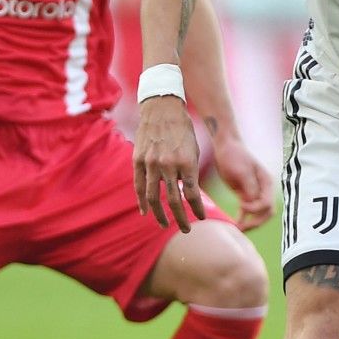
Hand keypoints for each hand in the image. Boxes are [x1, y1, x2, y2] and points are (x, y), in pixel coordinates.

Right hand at [134, 95, 205, 230]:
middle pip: (175, 200)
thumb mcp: (193, 150)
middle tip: (186, 230)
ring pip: (154, 197)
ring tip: (164, 225)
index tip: (200, 219)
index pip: (193, 194)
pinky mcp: (138, 161)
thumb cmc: (182, 131)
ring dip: (160, 215)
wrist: (162, 109)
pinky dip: (142, 201)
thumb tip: (190, 195)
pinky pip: (139, 186)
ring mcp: (151, 163)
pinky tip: (145, 212)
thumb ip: (191, 173)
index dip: (197, 209)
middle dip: (181, 218)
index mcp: (187, 162)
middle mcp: (169, 164)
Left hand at [209, 131, 275, 230]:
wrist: (225, 146)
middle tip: (241, 227)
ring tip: (237, 229)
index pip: (267, 204)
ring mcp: (254, 192)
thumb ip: (250, 188)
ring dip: (250, 222)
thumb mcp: (242, 171)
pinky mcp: (244, 194)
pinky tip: (235, 223)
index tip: (241, 206)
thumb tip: (253, 204)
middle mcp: (263, 189)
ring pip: (258, 214)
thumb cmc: (234, 155)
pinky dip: (243, 217)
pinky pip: (247, 211)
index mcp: (266, 183)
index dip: (255, 209)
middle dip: (256, 222)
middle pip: (266, 213)